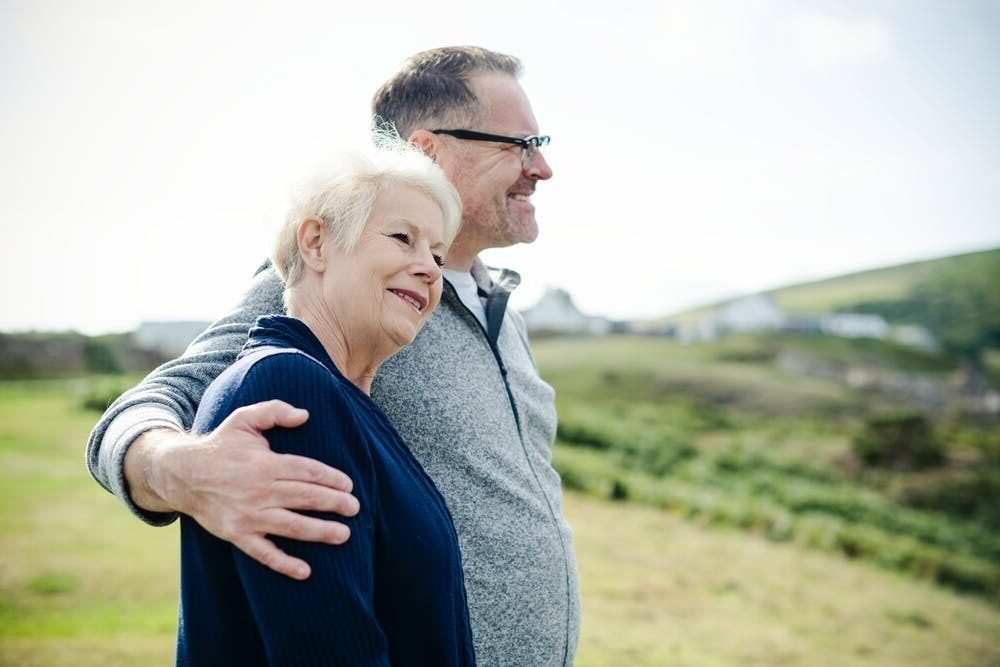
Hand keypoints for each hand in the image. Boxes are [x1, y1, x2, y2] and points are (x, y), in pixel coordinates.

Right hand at [126, 400, 358, 579]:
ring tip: (344, 535)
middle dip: (335, 504)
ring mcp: (249, 515)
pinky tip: (305, 571)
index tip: (349, 485)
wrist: (181, 474)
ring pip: (292, 526)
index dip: (331, 479)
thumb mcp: (244, 419)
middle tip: (356, 508)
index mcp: (266, 464)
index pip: (308, 471)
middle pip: (306, 498)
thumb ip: (274, 411)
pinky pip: (263, 553)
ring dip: (320, 532)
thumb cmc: (220, 445)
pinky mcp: (237, 534)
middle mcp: (260, 490)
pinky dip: (284, 564)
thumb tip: (304, 415)